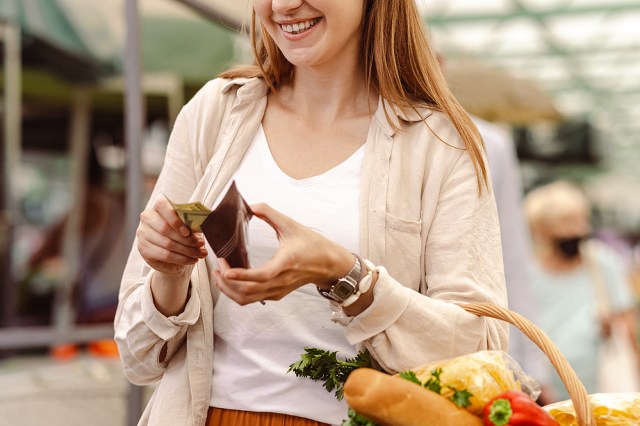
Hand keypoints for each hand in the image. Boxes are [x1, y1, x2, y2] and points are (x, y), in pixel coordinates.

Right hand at [136, 198, 207, 274]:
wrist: (172, 256)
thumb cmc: (181, 235)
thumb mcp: (188, 227)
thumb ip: (191, 223)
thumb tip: (203, 226)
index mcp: (158, 207)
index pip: (162, 206)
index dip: (175, 220)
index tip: (187, 232)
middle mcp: (147, 218)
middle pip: (165, 228)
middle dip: (186, 238)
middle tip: (201, 244)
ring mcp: (143, 234)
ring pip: (167, 244)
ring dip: (187, 250)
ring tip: (200, 254)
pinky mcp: (143, 249)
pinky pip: (165, 255)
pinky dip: (181, 259)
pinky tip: (192, 260)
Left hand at [213, 203, 353, 304]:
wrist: (328, 264)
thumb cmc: (312, 244)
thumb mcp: (291, 224)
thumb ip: (269, 213)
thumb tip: (249, 205)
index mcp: (286, 262)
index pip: (263, 275)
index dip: (243, 275)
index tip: (226, 270)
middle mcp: (281, 280)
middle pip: (248, 292)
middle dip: (227, 283)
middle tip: (217, 267)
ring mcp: (278, 290)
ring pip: (247, 299)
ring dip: (229, 291)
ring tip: (219, 276)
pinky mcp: (276, 294)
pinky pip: (252, 299)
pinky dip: (237, 293)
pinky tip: (230, 281)